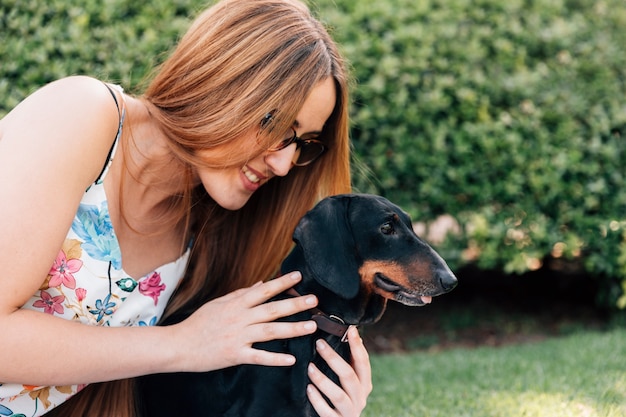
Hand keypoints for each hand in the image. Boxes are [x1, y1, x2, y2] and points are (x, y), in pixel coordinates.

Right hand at [172, 271, 318, 371]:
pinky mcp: (235, 355)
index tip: (299, 276)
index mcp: (236, 304)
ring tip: (311, 327)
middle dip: (295, 304)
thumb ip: (241, 293)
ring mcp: (238, 337)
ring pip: (270, 331)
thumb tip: (261, 283)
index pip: (263, 290)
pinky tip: (291, 359)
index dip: (282, 283)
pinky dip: (275, 358)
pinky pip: (259, 357)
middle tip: (314, 300)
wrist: (179, 345)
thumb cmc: (199, 323)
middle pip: (272, 309)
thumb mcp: (219, 303)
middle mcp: (240, 318)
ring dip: (292, 329)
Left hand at [307, 326, 372, 416]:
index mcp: (365, 384)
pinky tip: (308, 389)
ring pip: (338, 395)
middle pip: (349, 376)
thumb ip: (350, 363)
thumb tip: (350, 334)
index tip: (350, 329)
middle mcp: (360, 397)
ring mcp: (350, 412)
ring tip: (310, 367)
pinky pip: (327, 412)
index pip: (363, 362)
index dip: (357, 346)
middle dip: (334, 358)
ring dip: (323, 380)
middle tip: (319, 343)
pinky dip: (317, 400)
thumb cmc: (343, 399)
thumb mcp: (350, 382)